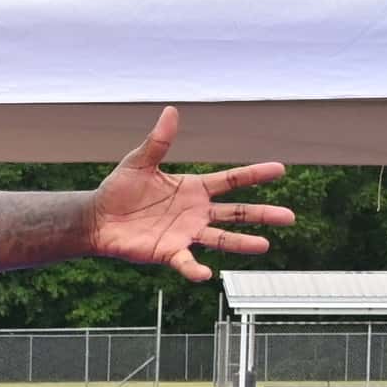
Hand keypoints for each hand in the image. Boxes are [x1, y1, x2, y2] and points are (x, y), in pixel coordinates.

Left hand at [73, 108, 289, 282]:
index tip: (280, 169)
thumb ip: (159, 141)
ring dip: (242, 243)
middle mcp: (196, 213)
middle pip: (236, 213)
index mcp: (194, 189)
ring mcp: (185, 234)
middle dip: (262, 214)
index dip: (255, 175)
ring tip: (265, 246)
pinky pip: (186, 262)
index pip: (231, 181)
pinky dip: (195, 269)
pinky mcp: (169, 252)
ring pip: (221, 240)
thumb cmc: (119, 189)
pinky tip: (206, 274)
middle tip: (289, 217)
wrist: (98, 218)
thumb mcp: (139, 161)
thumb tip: (171, 111)